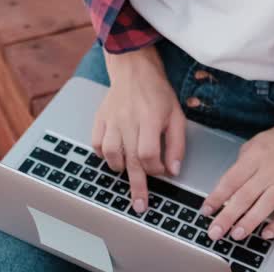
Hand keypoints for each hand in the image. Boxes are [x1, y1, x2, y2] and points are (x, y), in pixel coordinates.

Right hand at [91, 48, 186, 214]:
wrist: (134, 69)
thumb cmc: (158, 93)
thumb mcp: (177, 115)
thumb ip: (177, 144)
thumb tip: (173, 170)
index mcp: (151, 118)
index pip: (149, 154)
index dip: (156, 169)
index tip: (162, 172)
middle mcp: (129, 120)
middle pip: (130, 159)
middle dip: (137, 186)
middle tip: (140, 205)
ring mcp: (112, 119)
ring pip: (110, 153)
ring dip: (120, 167)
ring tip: (128, 171)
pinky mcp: (100, 118)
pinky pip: (96, 143)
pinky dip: (102, 155)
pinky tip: (113, 156)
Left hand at [200, 123, 273, 242]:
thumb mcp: (254, 144)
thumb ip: (240, 165)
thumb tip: (226, 190)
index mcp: (255, 156)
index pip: (231, 180)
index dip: (217, 197)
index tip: (206, 210)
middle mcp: (270, 170)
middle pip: (245, 196)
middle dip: (227, 216)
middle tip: (215, 231)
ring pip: (266, 206)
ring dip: (249, 222)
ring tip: (236, 235)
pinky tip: (267, 234)